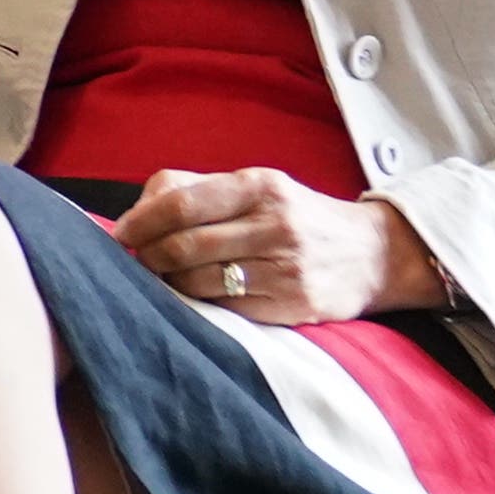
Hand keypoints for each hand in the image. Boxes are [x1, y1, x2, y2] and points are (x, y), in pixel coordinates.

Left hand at [115, 167, 447, 325]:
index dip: (139, 223)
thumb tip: (135, 214)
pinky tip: (200, 297)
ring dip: (171, 284)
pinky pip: (226, 308)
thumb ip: (195, 190)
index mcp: (258, 185)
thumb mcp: (255, 188)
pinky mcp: (293, 303)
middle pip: (183, 246)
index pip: (179, 204)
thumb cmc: (295, 217)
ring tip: (168, 279)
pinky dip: (202, 304)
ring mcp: (286, 266)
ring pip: (199, 281)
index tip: (121, 237)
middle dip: (151, 257)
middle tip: (141, 262)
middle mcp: (274, 223)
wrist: (373, 254)